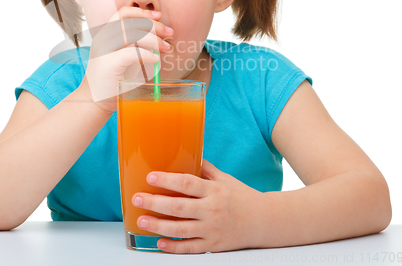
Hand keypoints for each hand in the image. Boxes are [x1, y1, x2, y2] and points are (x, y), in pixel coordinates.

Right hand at [79, 6, 172, 113]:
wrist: (96, 99)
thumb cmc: (114, 77)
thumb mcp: (126, 55)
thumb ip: (137, 43)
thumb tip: (161, 35)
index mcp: (107, 33)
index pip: (124, 13)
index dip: (143, 12)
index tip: (159, 16)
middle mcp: (103, 38)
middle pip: (131, 21)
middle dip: (154, 26)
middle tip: (169, 34)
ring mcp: (104, 50)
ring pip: (132, 34)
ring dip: (153, 40)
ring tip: (165, 48)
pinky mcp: (108, 64)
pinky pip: (132, 53)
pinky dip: (147, 54)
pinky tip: (156, 59)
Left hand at [131, 159, 268, 253]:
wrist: (264, 221)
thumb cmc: (241, 197)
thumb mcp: (224, 179)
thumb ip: (204, 169)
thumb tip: (186, 153)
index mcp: (214, 190)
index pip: (187, 183)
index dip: (167, 180)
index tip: (150, 177)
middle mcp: (212, 210)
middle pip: (179, 207)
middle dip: (154, 203)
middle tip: (137, 199)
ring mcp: (212, 230)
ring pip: (181, 230)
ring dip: (158, 226)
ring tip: (141, 220)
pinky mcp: (213, 246)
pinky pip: (190, 248)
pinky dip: (174, 247)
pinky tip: (159, 243)